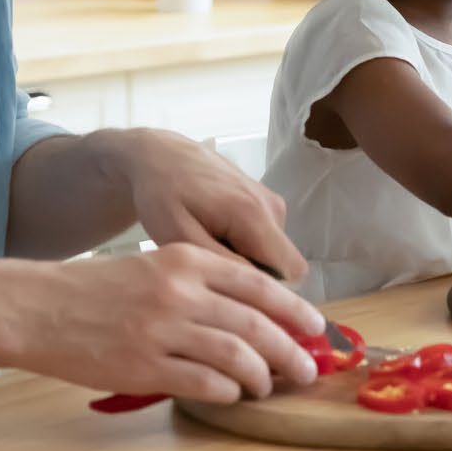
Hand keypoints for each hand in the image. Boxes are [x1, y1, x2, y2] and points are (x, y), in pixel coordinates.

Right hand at [14, 243, 322, 401]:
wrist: (38, 307)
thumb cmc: (97, 288)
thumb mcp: (154, 265)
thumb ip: (201, 282)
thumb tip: (254, 312)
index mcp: (185, 260)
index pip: (257, 285)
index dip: (293, 309)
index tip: (315, 326)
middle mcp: (179, 292)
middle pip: (255, 324)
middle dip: (289, 350)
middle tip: (306, 368)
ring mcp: (161, 331)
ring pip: (235, 356)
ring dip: (260, 375)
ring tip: (267, 385)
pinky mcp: (143, 366)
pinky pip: (203, 383)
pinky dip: (226, 391)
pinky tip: (231, 394)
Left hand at [89, 128, 308, 280]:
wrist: (161, 156)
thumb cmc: (162, 196)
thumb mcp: (178, 235)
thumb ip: (220, 262)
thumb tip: (258, 288)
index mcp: (253, 215)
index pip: (291, 272)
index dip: (267, 291)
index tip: (233, 294)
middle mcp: (272, 207)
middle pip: (284, 265)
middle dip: (255, 277)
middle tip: (213, 269)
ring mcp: (272, 201)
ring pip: (275, 254)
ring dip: (247, 260)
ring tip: (209, 247)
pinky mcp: (267, 199)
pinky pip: (268, 239)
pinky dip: (246, 245)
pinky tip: (215, 234)